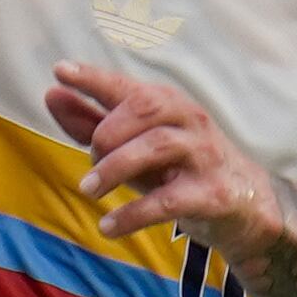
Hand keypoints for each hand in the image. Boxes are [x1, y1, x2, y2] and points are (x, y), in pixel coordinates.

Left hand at [50, 63, 282, 252]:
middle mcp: (189, 122)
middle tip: (90, 160)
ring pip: (156, 147)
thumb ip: (93, 123)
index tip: (61, 70)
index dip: (94, 77)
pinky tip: (109, 227)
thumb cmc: (181, 168)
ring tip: (89, 190)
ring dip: (114, 168)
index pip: (128, 86)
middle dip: (106, 132)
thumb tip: (51, 93)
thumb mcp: (136, 146)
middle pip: (144, 108)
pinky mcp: (212, 194)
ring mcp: (203, 156)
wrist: (245, 205)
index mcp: (169, 105)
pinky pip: (168, 200)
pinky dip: (133, 214)